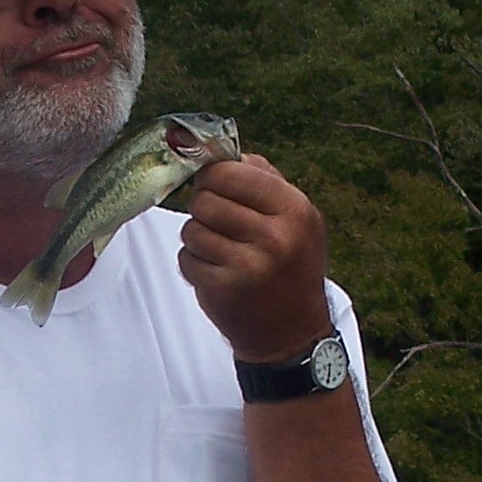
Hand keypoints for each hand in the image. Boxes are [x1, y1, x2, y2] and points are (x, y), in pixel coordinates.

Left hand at [178, 154, 332, 362]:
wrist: (291, 332)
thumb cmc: (289, 264)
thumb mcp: (295, 216)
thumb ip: (262, 178)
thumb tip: (218, 150)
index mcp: (294, 210)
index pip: (231, 172)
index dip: (213, 176)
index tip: (214, 185)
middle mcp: (274, 236)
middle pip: (204, 199)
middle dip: (204, 208)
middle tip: (221, 223)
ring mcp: (247, 265)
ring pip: (191, 228)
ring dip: (198, 238)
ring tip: (222, 251)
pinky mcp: (222, 289)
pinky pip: (186, 257)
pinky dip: (194, 263)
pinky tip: (218, 272)